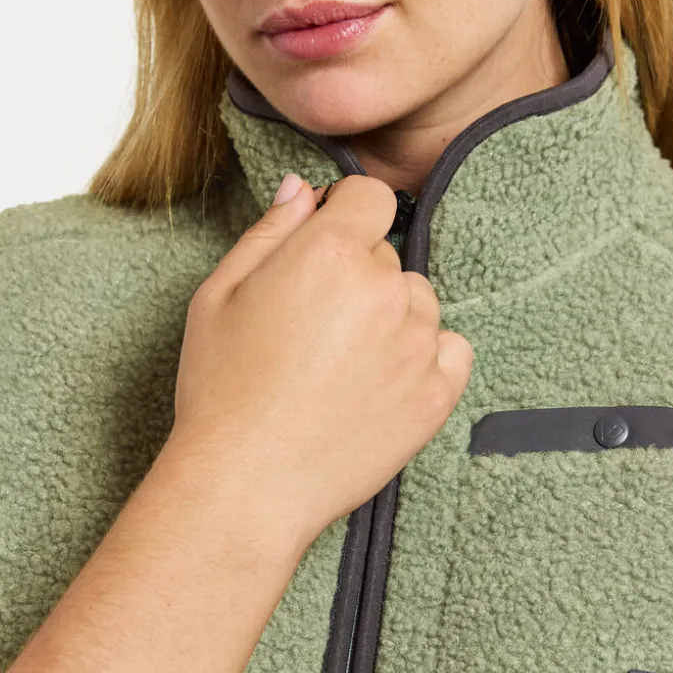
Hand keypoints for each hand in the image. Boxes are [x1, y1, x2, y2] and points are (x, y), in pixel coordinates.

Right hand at [170, 173, 472, 546]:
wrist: (246, 483)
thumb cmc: (221, 388)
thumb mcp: (220, 293)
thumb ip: (270, 232)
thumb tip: (302, 189)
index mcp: (330, 253)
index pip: (371, 196)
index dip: (345, 213)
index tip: (324, 243)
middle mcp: (384, 289)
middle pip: (388, 254)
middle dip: (357, 273)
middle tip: (314, 324)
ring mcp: (417, 342)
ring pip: (418, 301)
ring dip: (391, 316)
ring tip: (342, 363)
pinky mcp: (438, 393)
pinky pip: (452, 349)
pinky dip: (426, 356)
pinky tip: (382, 380)